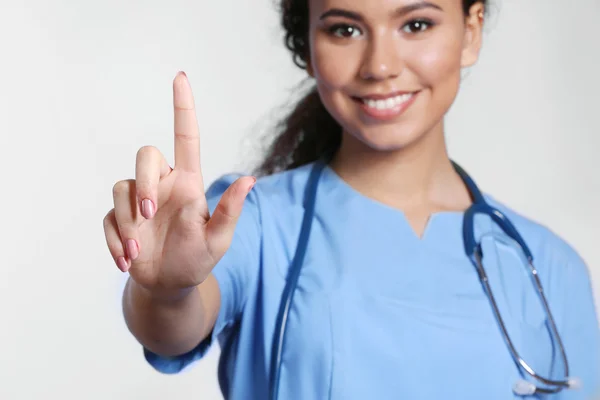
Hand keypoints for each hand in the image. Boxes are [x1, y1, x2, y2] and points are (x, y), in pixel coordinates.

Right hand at [103, 72, 255, 299]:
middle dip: (144, 181)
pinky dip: (114, 242)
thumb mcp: (218, 240)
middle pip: (145, 154)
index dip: (183, 108)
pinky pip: (108, 219)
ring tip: (137, 252)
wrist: (170, 285)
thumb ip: (230, 211)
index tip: (180, 78)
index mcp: (187, 183)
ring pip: (121, 187)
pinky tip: (126, 261)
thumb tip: (250, 179)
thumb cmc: (198, 258)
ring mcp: (138, 202)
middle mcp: (162, 185)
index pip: (185, 138)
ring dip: (127, 222)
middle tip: (150, 214)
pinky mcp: (120, 220)